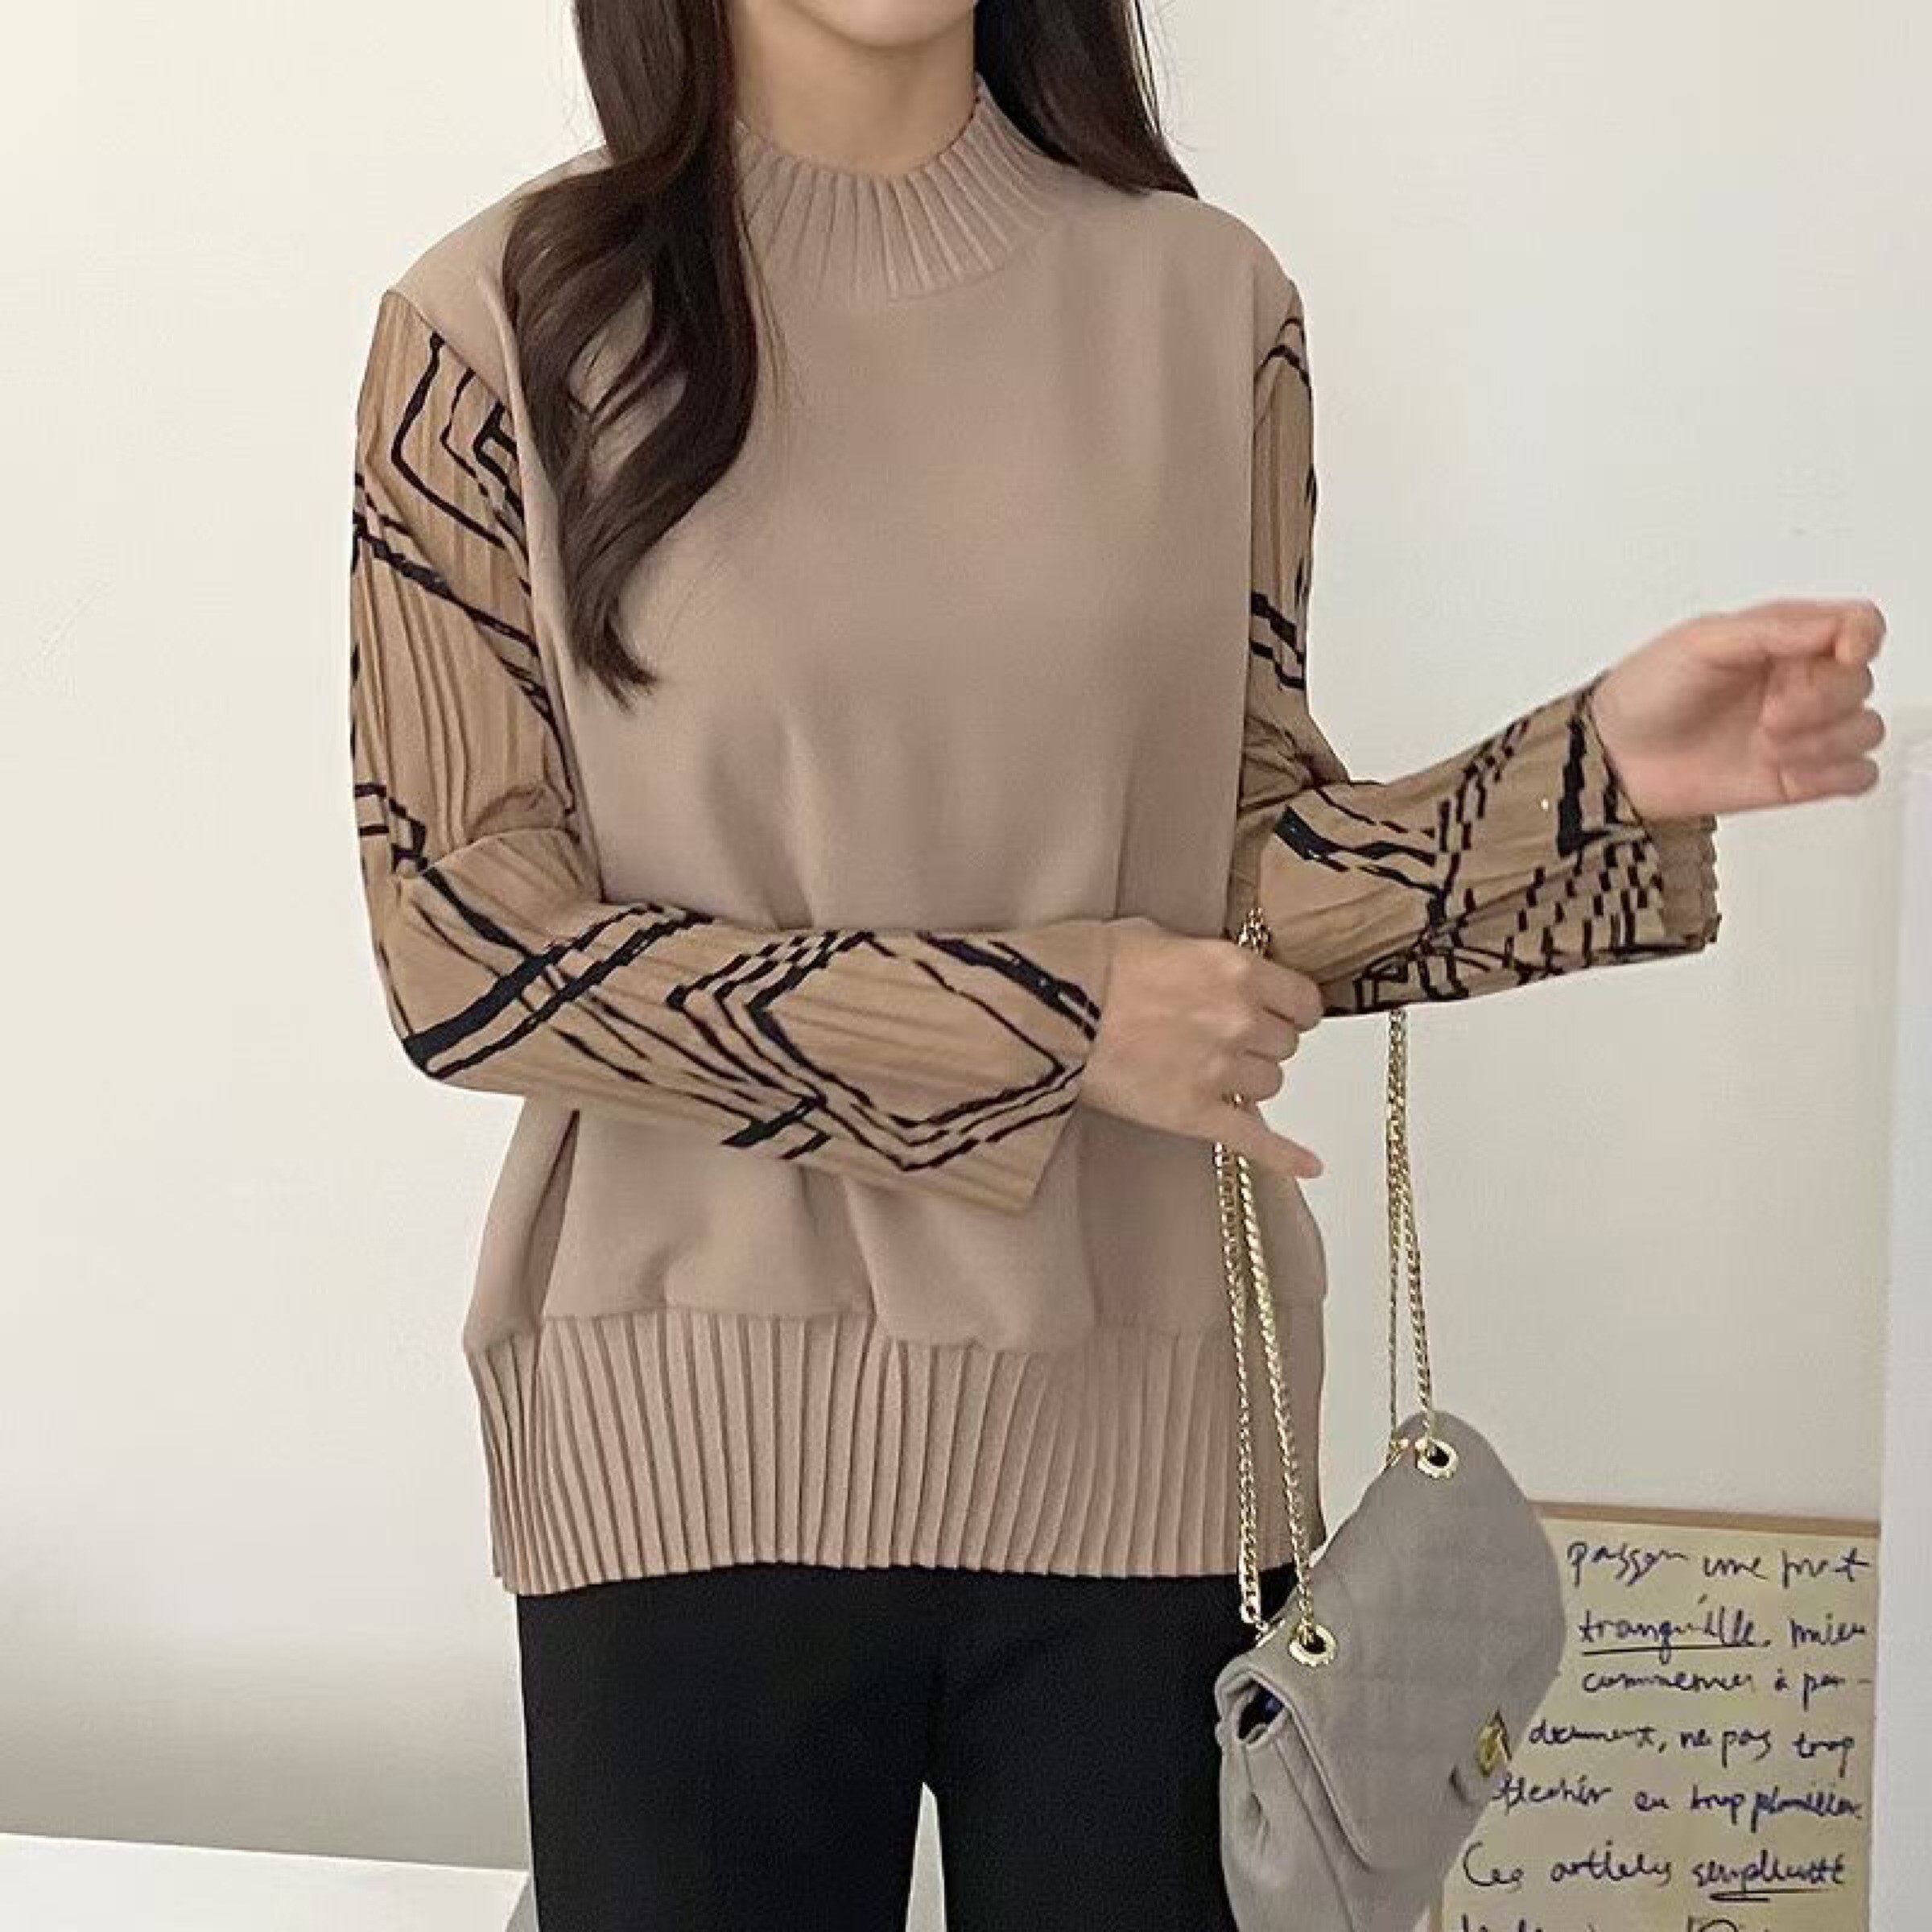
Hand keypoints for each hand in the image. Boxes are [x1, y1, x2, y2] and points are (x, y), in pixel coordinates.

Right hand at [1080, 916, 1325, 1180]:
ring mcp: (1218, 1070)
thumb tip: (1213, 974)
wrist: (1045, 1014)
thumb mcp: (1154, 937)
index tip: (1281, 1013)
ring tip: (1208, 1071)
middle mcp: (1238, 1020)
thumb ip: (1201, 959)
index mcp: (1236, 971)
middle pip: (1284, 1045)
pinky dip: (1284, 1155)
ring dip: (1247, 1079)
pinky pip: (1253, 1138)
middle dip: (1260, 1042)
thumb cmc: (1089, 970)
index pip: (1301, 1000)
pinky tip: (1308, 1166)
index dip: (1290, 1008)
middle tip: (1225, 1038)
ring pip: (1269, 1085)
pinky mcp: (1193, 1113)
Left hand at [1588, 597, 1887, 818]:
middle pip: (1861, 682)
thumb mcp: (1700, 643)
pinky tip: (1788, 771)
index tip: (1843, 653)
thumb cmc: (1645, 694)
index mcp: (1783, 639)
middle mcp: (1798, 681)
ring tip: (1766, 745)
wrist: (1614, 760)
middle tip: (1769, 715)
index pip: (1858, 625)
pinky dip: (1834, 775)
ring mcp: (1802, 731)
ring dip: (1824, 741)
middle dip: (1821, 701)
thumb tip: (1833, 625)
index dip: (1863, 636)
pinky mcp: (1800, 777)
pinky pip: (1857, 776)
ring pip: (1865, 729)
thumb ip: (1771, 630)